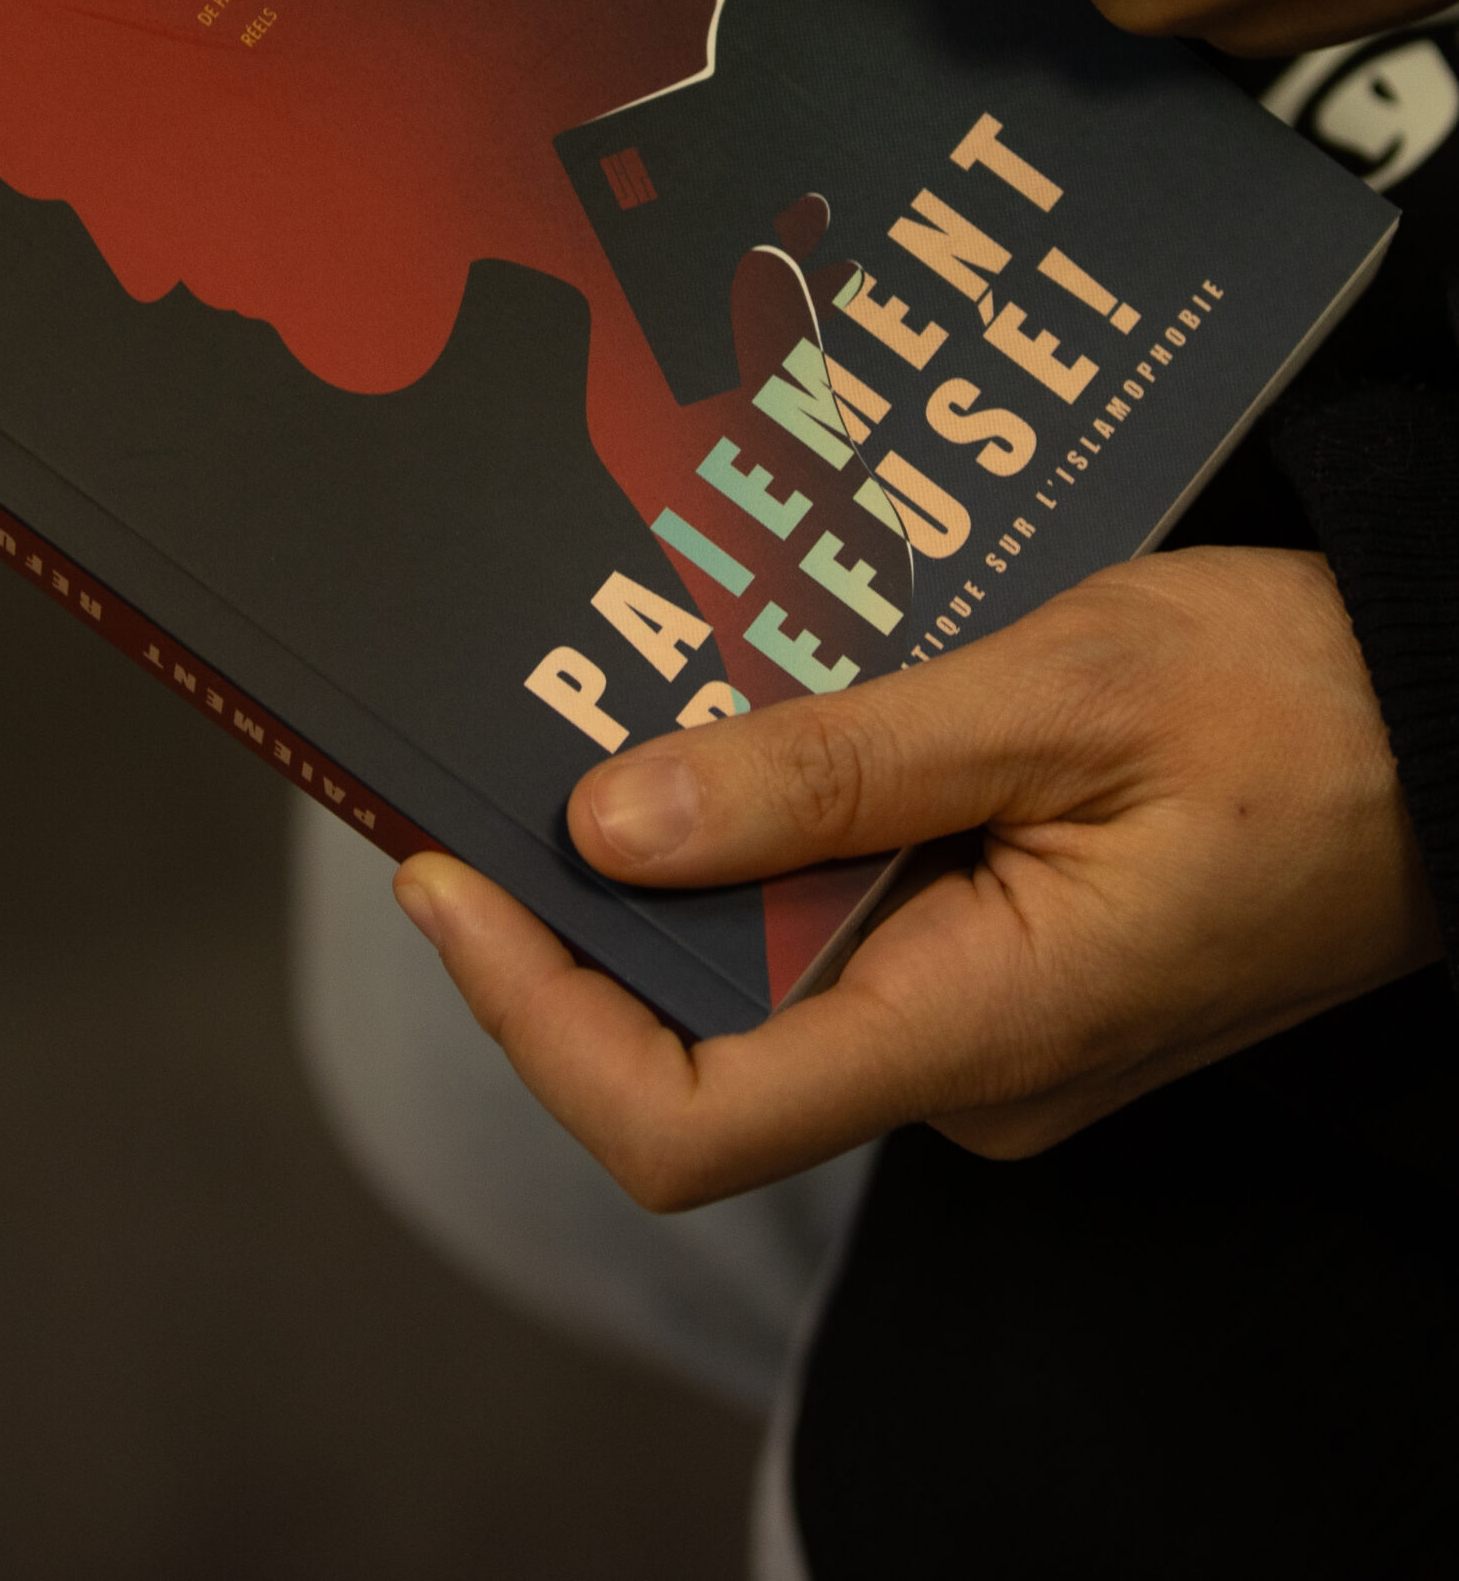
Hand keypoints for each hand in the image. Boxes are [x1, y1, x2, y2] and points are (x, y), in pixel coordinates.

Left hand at [393, 549, 1437, 1206]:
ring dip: (675, 836)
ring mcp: (982, 1020)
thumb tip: (606, 829)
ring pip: (759, 962)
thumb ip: (828, 772)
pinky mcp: (996, 961)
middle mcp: (961, 1063)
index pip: (681, 1117)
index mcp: (980, 1030)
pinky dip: (766, 824)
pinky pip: (835, 916)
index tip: (440, 872)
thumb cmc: (1293, 702)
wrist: (1452, 719)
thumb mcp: (1050, 696)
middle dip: (576, 896)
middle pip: (694, 1032)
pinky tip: (746, 704)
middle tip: (505, 723)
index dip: (530, 1010)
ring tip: (622, 680)